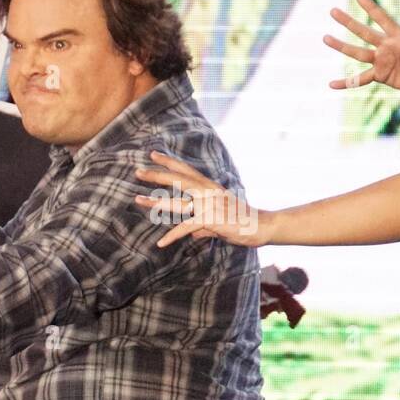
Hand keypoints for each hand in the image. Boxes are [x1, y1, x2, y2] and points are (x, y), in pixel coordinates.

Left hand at [134, 151, 274, 247]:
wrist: (262, 226)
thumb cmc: (243, 221)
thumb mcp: (220, 220)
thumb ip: (204, 226)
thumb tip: (192, 235)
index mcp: (211, 187)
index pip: (187, 171)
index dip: (170, 162)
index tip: (154, 155)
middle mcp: (208, 192)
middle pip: (179, 180)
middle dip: (157, 175)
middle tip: (138, 171)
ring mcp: (209, 205)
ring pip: (177, 203)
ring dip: (156, 202)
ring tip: (138, 200)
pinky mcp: (211, 220)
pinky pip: (186, 228)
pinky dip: (172, 236)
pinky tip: (161, 243)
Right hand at [324, 0, 399, 93]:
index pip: (384, 20)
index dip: (372, 9)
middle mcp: (387, 47)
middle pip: (365, 33)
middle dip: (349, 22)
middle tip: (333, 11)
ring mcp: (380, 60)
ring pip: (357, 52)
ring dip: (341, 45)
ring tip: (325, 37)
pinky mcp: (379, 74)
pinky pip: (360, 79)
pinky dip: (347, 82)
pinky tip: (332, 85)